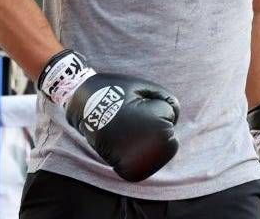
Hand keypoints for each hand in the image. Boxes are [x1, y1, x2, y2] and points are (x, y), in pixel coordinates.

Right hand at [39, 50, 179, 181]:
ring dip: (149, 140)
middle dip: (155, 124)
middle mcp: (153, 150)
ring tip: (128, 130)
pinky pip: (147, 164)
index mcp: (160, 128)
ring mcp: (142, 163)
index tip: (133, 104)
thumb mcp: (145, 88)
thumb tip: (175, 119)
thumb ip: (168, 100)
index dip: (153, 105)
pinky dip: (140, 155)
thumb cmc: (116, 93)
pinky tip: (126, 144)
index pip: (171, 114)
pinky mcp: (131, 172)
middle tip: (131, 118)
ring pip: (161, 151)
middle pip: (169, 135)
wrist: (83, 104)